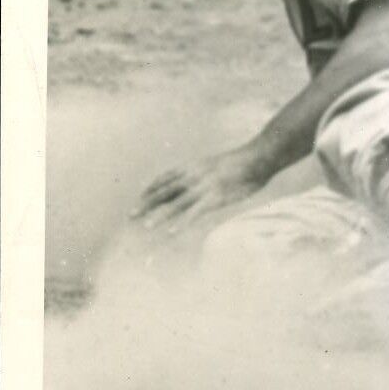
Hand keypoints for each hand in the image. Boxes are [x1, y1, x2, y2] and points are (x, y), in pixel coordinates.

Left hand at [133, 143, 271, 230]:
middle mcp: (194, 176)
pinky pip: (195, 212)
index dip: (150, 190)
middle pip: (165, 191)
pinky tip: (173, 232)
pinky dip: (183, 222)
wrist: (258, 157)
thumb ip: (203, 171)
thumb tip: (196, 180)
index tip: (138, 199)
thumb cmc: (242, 161)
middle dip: (147, 204)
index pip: (165, 178)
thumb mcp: (216, 162)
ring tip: (146, 226)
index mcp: (193, 166)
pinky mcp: (216, 197)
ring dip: (160, 215)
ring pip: (176, 204)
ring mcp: (204, 187)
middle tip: (130, 215)